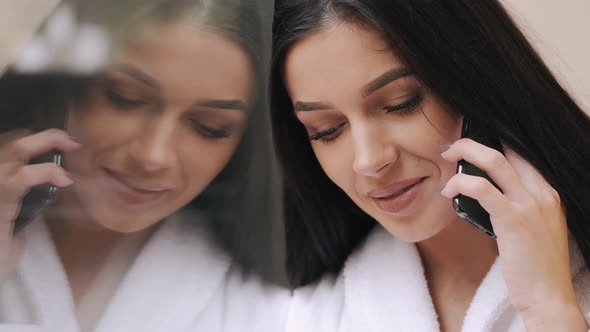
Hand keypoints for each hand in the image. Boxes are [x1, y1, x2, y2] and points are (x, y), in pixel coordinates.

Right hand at [0, 129, 78, 279]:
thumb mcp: (14, 226)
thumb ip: (24, 207)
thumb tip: (45, 196)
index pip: (9, 149)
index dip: (35, 141)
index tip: (62, 143)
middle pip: (12, 142)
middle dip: (44, 136)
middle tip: (71, 140)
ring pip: (15, 148)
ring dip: (47, 142)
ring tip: (73, 146)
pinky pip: (22, 177)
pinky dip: (46, 172)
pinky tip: (64, 178)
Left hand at [440, 138, 586, 329]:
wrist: (549, 297)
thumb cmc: (535, 268)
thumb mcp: (531, 229)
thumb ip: (515, 208)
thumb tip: (482, 193)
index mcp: (548, 194)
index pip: (520, 155)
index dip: (493, 144)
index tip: (470, 146)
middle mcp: (543, 193)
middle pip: (507, 150)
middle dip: (474, 143)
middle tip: (451, 147)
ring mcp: (530, 204)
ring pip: (494, 160)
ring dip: (465, 152)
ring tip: (446, 156)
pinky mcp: (514, 219)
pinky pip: (482, 189)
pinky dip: (460, 183)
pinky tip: (448, 190)